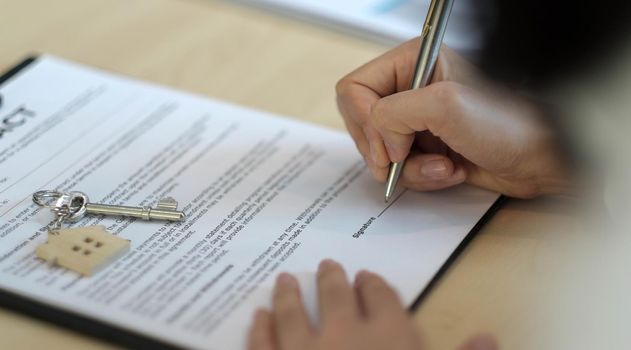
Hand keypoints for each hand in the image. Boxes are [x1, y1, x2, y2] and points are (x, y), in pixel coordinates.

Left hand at [248, 259, 496, 349]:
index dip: (374, 285)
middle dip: (331, 280)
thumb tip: (490, 336)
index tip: (366, 276)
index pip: (382, 297)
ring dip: (288, 294)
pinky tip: (257, 316)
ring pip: (292, 312)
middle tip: (326, 265)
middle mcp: (344, 333)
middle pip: (335, 296)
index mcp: (389, 335)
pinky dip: (259, 328)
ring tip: (284, 280)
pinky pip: (262, 344)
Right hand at [336, 39, 571, 197]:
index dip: (365, 121)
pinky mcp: (426, 147)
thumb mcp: (445, 106)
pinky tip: (452, 171)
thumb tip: (379, 142)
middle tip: (406, 159)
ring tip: (444, 166)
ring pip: (380, 151)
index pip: (354, 88)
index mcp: (412, 62)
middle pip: (362, 122)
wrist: (544, 157)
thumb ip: (393, 113)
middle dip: (385, 149)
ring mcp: (418, 121)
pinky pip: (401, 169)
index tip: (390, 146)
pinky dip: (422, 177)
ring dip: (410, 168)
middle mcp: (410, 89)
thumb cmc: (509, 123)